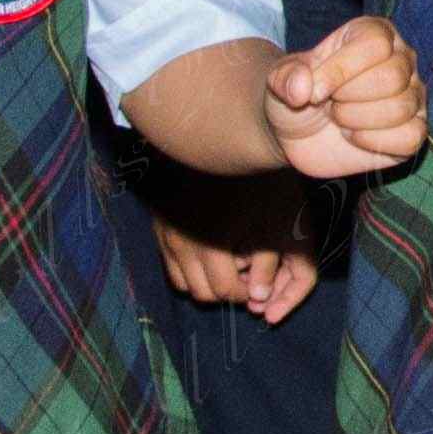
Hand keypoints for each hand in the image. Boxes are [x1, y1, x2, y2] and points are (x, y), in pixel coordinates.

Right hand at [150, 187, 320, 324]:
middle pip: (202, 293)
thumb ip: (268, 263)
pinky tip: (210, 250)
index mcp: (210, 248)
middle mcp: (181, 248)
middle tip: (247, 275)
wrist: (216, 134)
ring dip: (206, 280)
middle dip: (227, 290)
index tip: (261, 282)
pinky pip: (170, 263)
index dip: (247, 292)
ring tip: (230, 262)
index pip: (225, 293)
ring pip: (183, 282)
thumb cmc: (256, 175)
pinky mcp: (158, 227)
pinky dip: (189, 267)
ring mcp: (166, 237)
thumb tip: (263, 299)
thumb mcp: (274, 217)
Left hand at [265, 12, 427, 174]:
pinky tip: (356, 136)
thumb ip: (286, 77)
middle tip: (330, 103)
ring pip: (400, 108)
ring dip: (356, 120)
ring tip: (340, 118)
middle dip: (348, 98)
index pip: (375, 45)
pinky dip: (374, 142)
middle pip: (392, 77)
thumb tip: (302, 88)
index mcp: (375, 33)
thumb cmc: (297, 93)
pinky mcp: (414, 130)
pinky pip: (410, 137)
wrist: (298, 130)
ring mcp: (413, 96)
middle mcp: (402, 60)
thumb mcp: (280, 79)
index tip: (313, 90)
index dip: (340, 70)